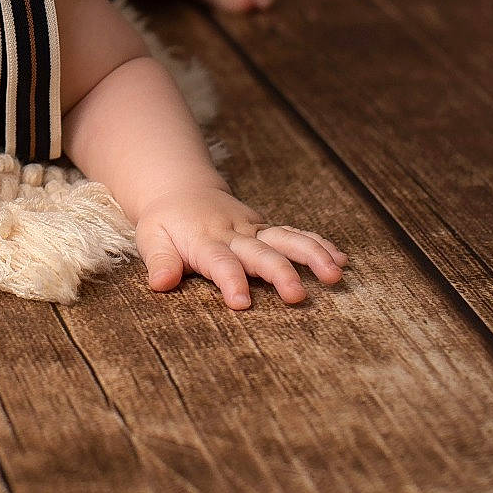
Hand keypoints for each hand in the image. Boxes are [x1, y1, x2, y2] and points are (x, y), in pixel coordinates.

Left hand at [135, 185, 346, 308]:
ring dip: (311, 255)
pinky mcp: (266, 229)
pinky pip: (295, 235)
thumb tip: (160, 283)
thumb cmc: (165, 222)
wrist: (181, 189)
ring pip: (286, 239)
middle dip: (279, 273)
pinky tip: (341, 260)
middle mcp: (234, 234)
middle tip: (297, 295)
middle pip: (260, 254)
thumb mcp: (151, 237)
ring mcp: (254, 230)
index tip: (241, 303)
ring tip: (334, 274)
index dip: (231, 281)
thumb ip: (159, 260)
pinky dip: (319, 245)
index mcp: (204, 241)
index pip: (220, 263)